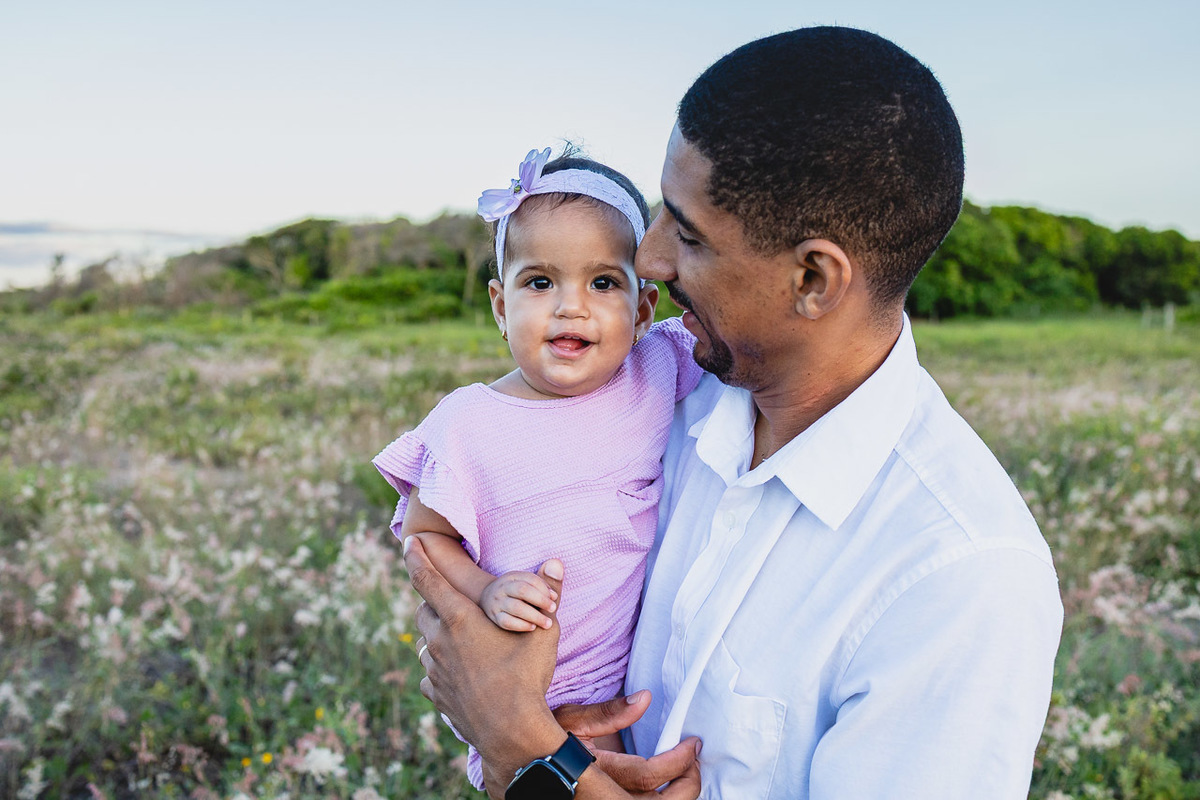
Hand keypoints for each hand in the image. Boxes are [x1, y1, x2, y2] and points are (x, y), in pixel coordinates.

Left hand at [406, 536, 565, 777]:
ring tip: (459, 638)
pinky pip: (430, 673)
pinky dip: (440, 666)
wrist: (511, 733)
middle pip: (424, 610)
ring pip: (425, 642)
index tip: (409, 541)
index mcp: (459, 619)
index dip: (416, 556)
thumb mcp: (544, 631)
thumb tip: (555, 563)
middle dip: (435, 601)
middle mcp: (438, 641)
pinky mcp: (435, 693)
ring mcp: (433, 670)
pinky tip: (459, 671)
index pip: (426, 578)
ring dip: (436, 635)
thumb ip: (548, 594)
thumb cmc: (526, 677)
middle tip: (452, 600)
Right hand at [481, 570, 558, 630]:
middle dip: (541, 600)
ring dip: (535, 616)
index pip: (530, 579)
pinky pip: (507, 622)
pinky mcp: (494, 618)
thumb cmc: (515, 594)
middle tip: (553, 609)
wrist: (486, 600)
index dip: (544, 588)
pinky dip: (522, 625)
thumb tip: (557, 577)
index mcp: (512, 577)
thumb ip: (544, 582)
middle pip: (522, 591)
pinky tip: (533, 628)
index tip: (554, 598)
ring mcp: (497, 603)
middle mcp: (503, 588)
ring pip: (516, 607)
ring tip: (548, 623)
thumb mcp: (526, 583)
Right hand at [556, 691, 702, 796]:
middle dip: (687, 786)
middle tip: (696, 762)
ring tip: (688, 772)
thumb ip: (608, 713)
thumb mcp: (570, 720)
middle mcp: (602, 797)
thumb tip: (645, 698)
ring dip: (679, 795)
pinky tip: (672, 784)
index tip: (692, 744)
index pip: (647, 776)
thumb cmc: (543, 741)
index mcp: (594, 776)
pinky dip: (662, 798)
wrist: (524, 766)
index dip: (677, 762)